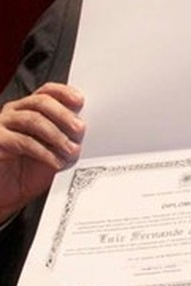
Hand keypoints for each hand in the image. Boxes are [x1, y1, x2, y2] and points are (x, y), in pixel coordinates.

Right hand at [0, 83, 84, 221]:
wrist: (6, 194)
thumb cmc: (29, 171)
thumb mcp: (55, 152)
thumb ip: (68, 138)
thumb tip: (87, 132)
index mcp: (30, 109)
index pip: (47, 92)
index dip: (64, 93)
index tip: (81, 102)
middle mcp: (15, 113)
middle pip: (41, 102)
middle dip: (64, 115)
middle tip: (80, 130)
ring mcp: (3, 126)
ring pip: (32, 119)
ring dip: (57, 135)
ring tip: (71, 151)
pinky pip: (22, 141)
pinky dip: (44, 152)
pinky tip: (56, 162)